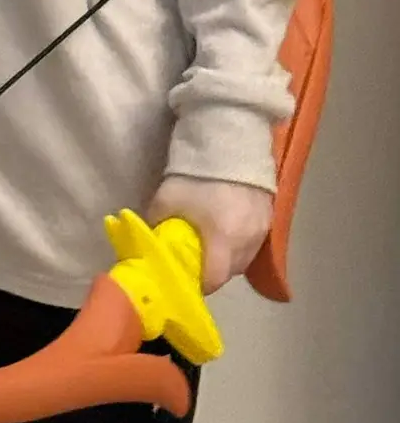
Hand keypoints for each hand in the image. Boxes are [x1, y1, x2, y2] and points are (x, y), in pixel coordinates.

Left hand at [147, 176, 271, 295]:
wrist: (228, 139)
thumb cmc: (195, 173)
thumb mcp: (166, 200)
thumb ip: (157, 226)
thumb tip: (150, 244)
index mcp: (223, 240)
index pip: (213, 279)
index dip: (198, 283)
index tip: (185, 277)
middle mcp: (247, 240)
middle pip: (231, 272)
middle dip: (212, 273)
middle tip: (195, 262)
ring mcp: (263, 229)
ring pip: (245, 259)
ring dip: (228, 260)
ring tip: (212, 247)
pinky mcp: (271, 217)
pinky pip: (255, 243)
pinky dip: (240, 245)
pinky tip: (227, 232)